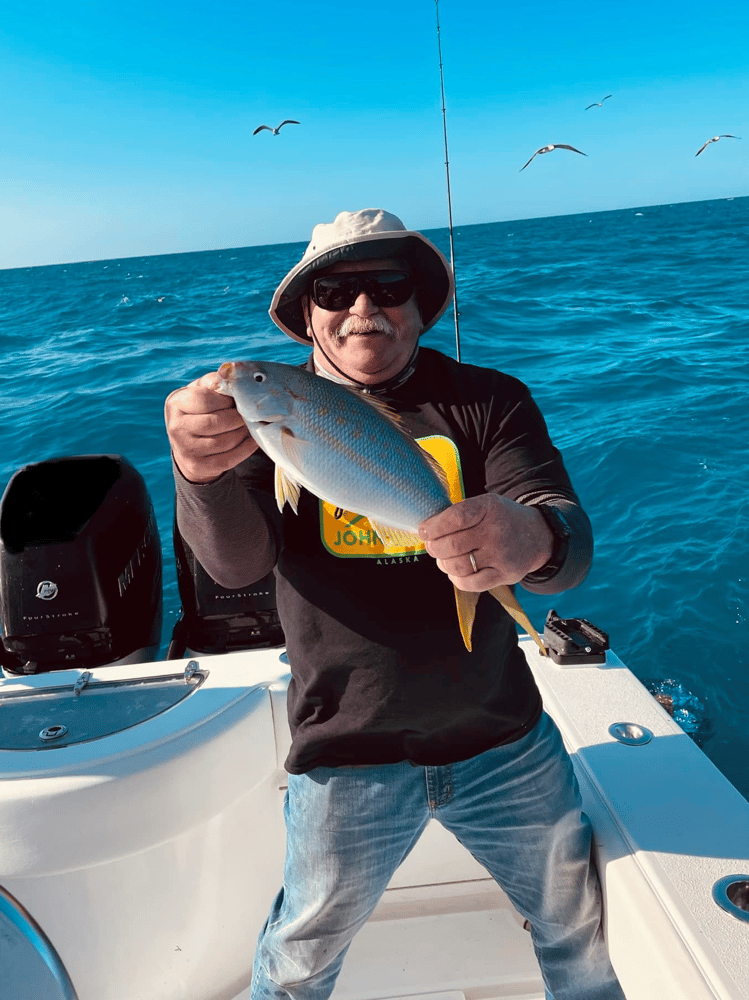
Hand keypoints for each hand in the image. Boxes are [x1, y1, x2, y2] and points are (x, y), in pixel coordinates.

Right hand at [164, 371, 258, 483]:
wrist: (188, 444)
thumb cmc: (199, 410)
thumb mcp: (200, 391)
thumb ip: (214, 382)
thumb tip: (230, 373)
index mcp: (175, 403)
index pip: (204, 399)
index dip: (225, 399)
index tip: (235, 400)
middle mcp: (176, 427)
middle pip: (217, 422)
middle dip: (238, 417)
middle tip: (248, 414)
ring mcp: (185, 449)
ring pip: (225, 441)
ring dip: (243, 432)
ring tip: (249, 425)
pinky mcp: (198, 466)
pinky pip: (229, 459)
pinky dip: (246, 449)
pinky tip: (253, 440)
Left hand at [418, 494, 552, 591]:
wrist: (537, 536)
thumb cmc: (502, 520)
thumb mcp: (485, 505)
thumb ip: (459, 514)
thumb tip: (427, 531)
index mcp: (489, 508)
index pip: (455, 518)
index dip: (434, 527)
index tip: (424, 531)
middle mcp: (496, 532)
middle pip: (452, 545)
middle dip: (435, 548)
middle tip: (433, 546)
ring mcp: (501, 555)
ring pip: (458, 566)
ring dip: (444, 564)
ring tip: (445, 559)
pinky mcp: (505, 575)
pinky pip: (471, 584)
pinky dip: (457, 579)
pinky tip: (457, 572)